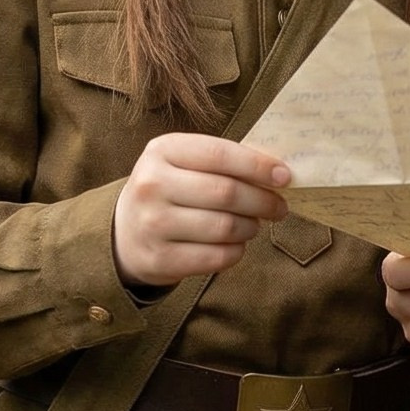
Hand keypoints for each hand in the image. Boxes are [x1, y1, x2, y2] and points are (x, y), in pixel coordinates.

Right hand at [113, 135, 290, 287]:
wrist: (124, 232)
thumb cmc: (169, 190)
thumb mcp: (183, 163)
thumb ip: (223, 162)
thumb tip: (277, 173)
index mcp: (162, 151)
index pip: (220, 155)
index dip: (258, 166)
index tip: (285, 176)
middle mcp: (152, 185)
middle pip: (226, 193)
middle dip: (263, 201)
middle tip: (279, 207)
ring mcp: (152, 224)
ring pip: (225, 227)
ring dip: (251, 227)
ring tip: (253, 224)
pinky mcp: (159, 259)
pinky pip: (216, 257)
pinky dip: (236, 251)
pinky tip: (236, 244)